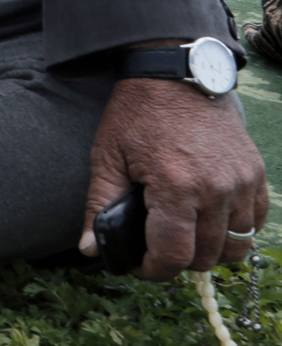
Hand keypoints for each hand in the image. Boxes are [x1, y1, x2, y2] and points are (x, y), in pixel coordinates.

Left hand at [79, 73, 268, 278]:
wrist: (174, 75)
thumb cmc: (136, 114)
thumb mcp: (106, 156)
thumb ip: (99, 205)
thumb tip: (89, 249)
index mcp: (176, 186)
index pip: (174, 254)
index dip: (154, 270)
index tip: (140, 266)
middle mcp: (216, 188)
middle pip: (206, 256)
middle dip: (179, 261)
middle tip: (157, 250)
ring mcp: (242, 182)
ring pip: (236, 245)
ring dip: (209, 251)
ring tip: (183, 237)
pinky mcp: (256, 174)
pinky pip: (254, 222)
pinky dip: (235, 232)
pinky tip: (209, 221)